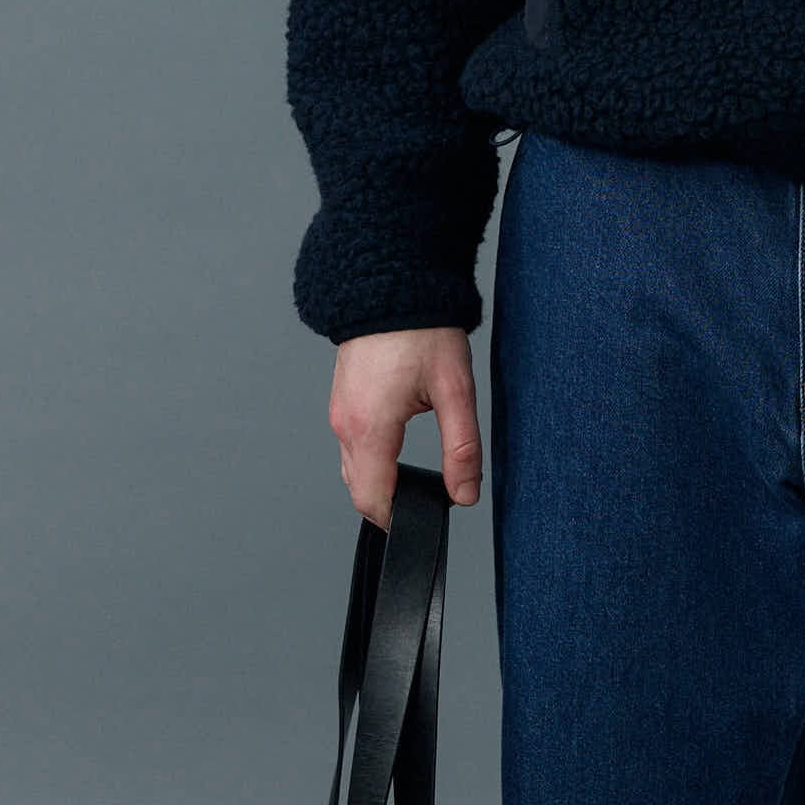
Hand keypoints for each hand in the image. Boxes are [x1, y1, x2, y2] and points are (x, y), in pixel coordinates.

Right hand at [327, 327, 480, 524]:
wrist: (391, 284)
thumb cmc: (423, 330)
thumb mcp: (455, 391)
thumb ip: (462, 448)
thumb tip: (465, 494)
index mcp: (370, 427)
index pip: (373, 500)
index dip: (398, 520)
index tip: (424, 520)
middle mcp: (345, 424)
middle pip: (359, 490)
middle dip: (389, 504)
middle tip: (426, 502)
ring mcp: (338, 412)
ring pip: (352, 469)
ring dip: (378, 482)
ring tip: (414, 480)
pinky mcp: (342, 401)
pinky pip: (350, 446)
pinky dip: (370, 459)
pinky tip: (396, 449)